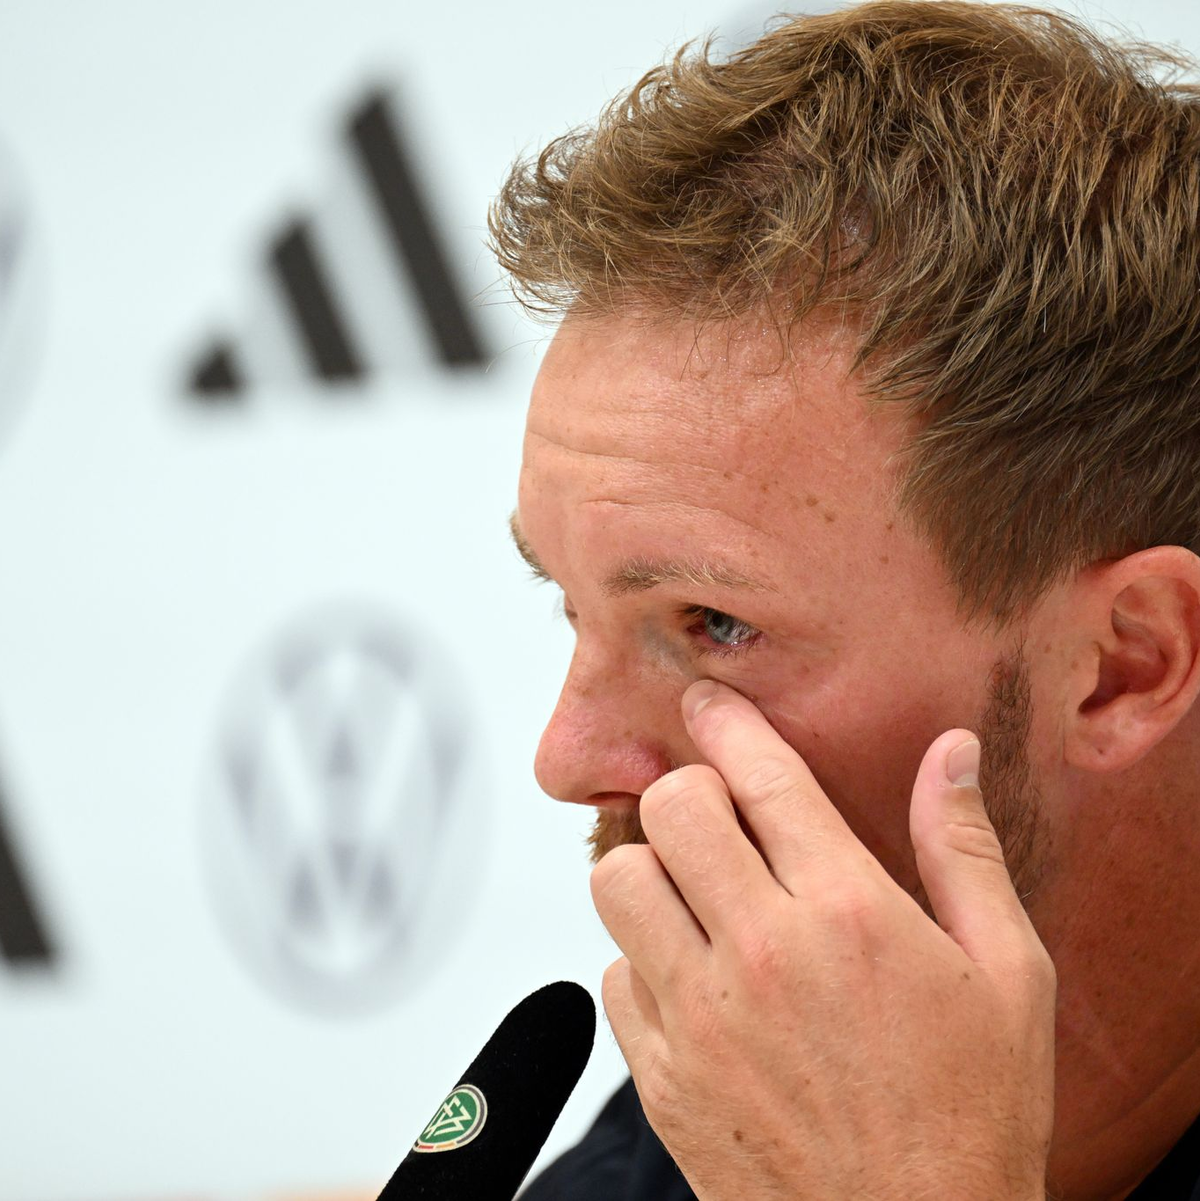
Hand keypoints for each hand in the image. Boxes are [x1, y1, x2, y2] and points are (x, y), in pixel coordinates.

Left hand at [591, 680, 1055, 1200]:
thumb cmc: (970, 1112)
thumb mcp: (1007, 974)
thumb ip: (963, 850)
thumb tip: (949, 753)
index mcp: (848, 913)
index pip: (760, 774)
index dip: (726, 720)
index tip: (709, 703)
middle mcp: (763, 952)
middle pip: (671, 808)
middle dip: (690, 791)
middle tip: (717, 813)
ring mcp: (701, 1017)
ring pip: (619, 879)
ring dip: (653, 870)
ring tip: (698, 892)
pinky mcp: (662, 1074)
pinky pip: (613, 974)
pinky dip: (642, 962)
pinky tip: (697, 981)